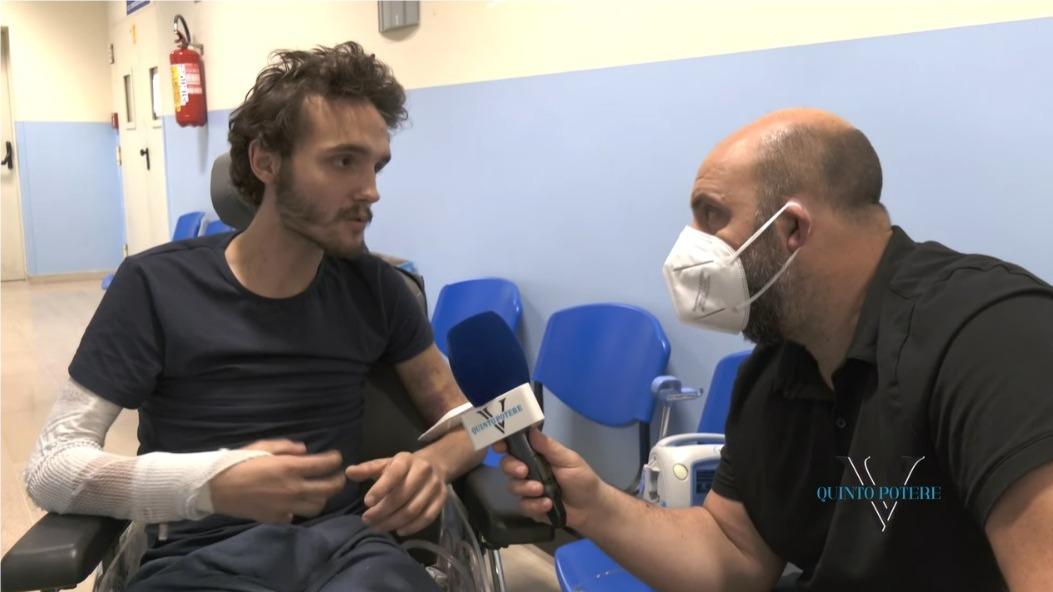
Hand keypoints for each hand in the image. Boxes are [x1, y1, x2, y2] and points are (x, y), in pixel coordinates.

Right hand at [209, 439, 345, 523]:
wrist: (217, 487)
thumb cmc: (240, 462)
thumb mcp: (263, 446)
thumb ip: (287, 447)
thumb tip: (305, 450)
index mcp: (290, 467)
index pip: (324, 465)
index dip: (334, 460)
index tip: (336, 458)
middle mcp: (293, 488)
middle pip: (328, 489)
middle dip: (338, 482)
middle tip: (339, 477)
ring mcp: (286, 505)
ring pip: (316, 506)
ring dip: (321, 498)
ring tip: (320, 492)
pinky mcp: (276, 518)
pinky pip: (295, 515)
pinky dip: (298, 509)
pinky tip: (295, 503)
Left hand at [345, 451, 446, 536]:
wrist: (434, 465)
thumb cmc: (403, 468)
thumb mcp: (385, 464)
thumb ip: (367, 469)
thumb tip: (349, 472)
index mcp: (407, 459)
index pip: (394, 473)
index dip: (381, 489)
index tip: (366, 503)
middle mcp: (423, 471)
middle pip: (403, 496)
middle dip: (382, 511)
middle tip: (367, 521)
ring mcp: (435, 486)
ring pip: (414, 509)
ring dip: (393, 522)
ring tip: (377, 528)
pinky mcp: (441, 499)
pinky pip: (428, 517)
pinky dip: (412, 527)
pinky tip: (398, 531)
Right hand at [495, 427, 602, 530]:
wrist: (591, 509)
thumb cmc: (582, 479)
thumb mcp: (569, 460)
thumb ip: (550, 448)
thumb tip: (532, 431)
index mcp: (537, 455)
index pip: (515, 446)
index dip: (504, 444)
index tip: (500, 446)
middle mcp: (529, 470)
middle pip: (507, 465)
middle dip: (511, 467)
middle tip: (523, 471)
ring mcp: (528, 490)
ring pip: (512, 486)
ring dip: (525, 488)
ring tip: (541, 491)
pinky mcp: (530, 507)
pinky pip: (522, 506)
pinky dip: (534, 505)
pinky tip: (547, 504)